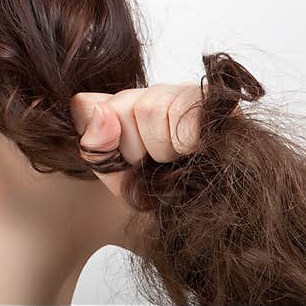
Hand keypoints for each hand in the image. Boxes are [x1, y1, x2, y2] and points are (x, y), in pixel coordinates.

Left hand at [69, 83, 203, 198]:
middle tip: (155, 163)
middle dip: (137, 148)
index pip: (89, 105)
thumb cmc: (157, 190)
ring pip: (152, 108)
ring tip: (176, 159)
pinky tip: (195, 150)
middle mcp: (149, 93)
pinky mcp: (216, 101)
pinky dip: (188, 138)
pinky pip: (191, 110)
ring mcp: (182, 93)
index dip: (105, 143)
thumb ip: (95, 145)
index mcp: (119, 107)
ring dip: (164, 147)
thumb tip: (101, 114)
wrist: (203, 213)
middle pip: (125, 106)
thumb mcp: (116, 175)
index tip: (122, 162)